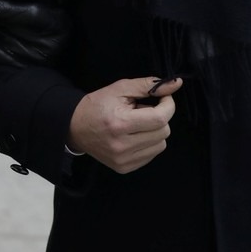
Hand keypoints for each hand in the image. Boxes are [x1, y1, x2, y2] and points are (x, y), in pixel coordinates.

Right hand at [67, 76, 182, 173]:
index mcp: (120, 123)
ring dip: (154, 132)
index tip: (163, 98)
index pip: (160, 118)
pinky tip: (134, 136)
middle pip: (163, 132)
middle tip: (143, 111)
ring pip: (160, 144)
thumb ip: (148, 85)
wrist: (74, 127)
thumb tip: (176, 84)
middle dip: (159, 118)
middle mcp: (122, 145)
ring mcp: (123, 159)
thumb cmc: (97, 105)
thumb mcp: (120, 89)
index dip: (168, 105)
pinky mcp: (124, 168)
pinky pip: (151, 155)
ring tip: (137, 124)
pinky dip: (148, 143)